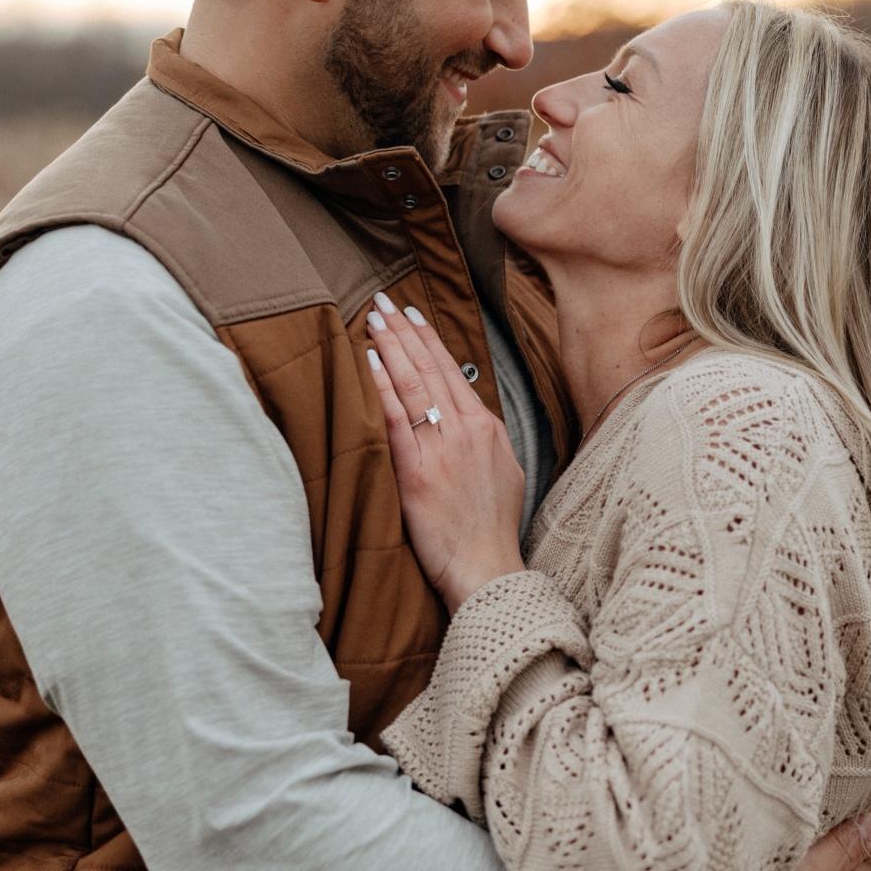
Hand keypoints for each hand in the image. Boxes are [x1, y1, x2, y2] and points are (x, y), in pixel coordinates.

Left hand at [365, 292, 525, 610]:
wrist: (488, 569)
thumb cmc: (491, 532)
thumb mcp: (503, 475)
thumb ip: (483, 442)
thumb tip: (467, 421)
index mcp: (487, 429)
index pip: (454, 372)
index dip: (430, 341)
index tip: (412, 317)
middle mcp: (467, 430)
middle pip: (431, 369)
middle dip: (405, 331)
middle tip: (384, 301)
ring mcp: (443, 448)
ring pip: (414, 385)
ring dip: (390, 347)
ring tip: (372, 318)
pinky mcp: (418, 470)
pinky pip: (396, 418)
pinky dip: (381, 386)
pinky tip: (367, 361)